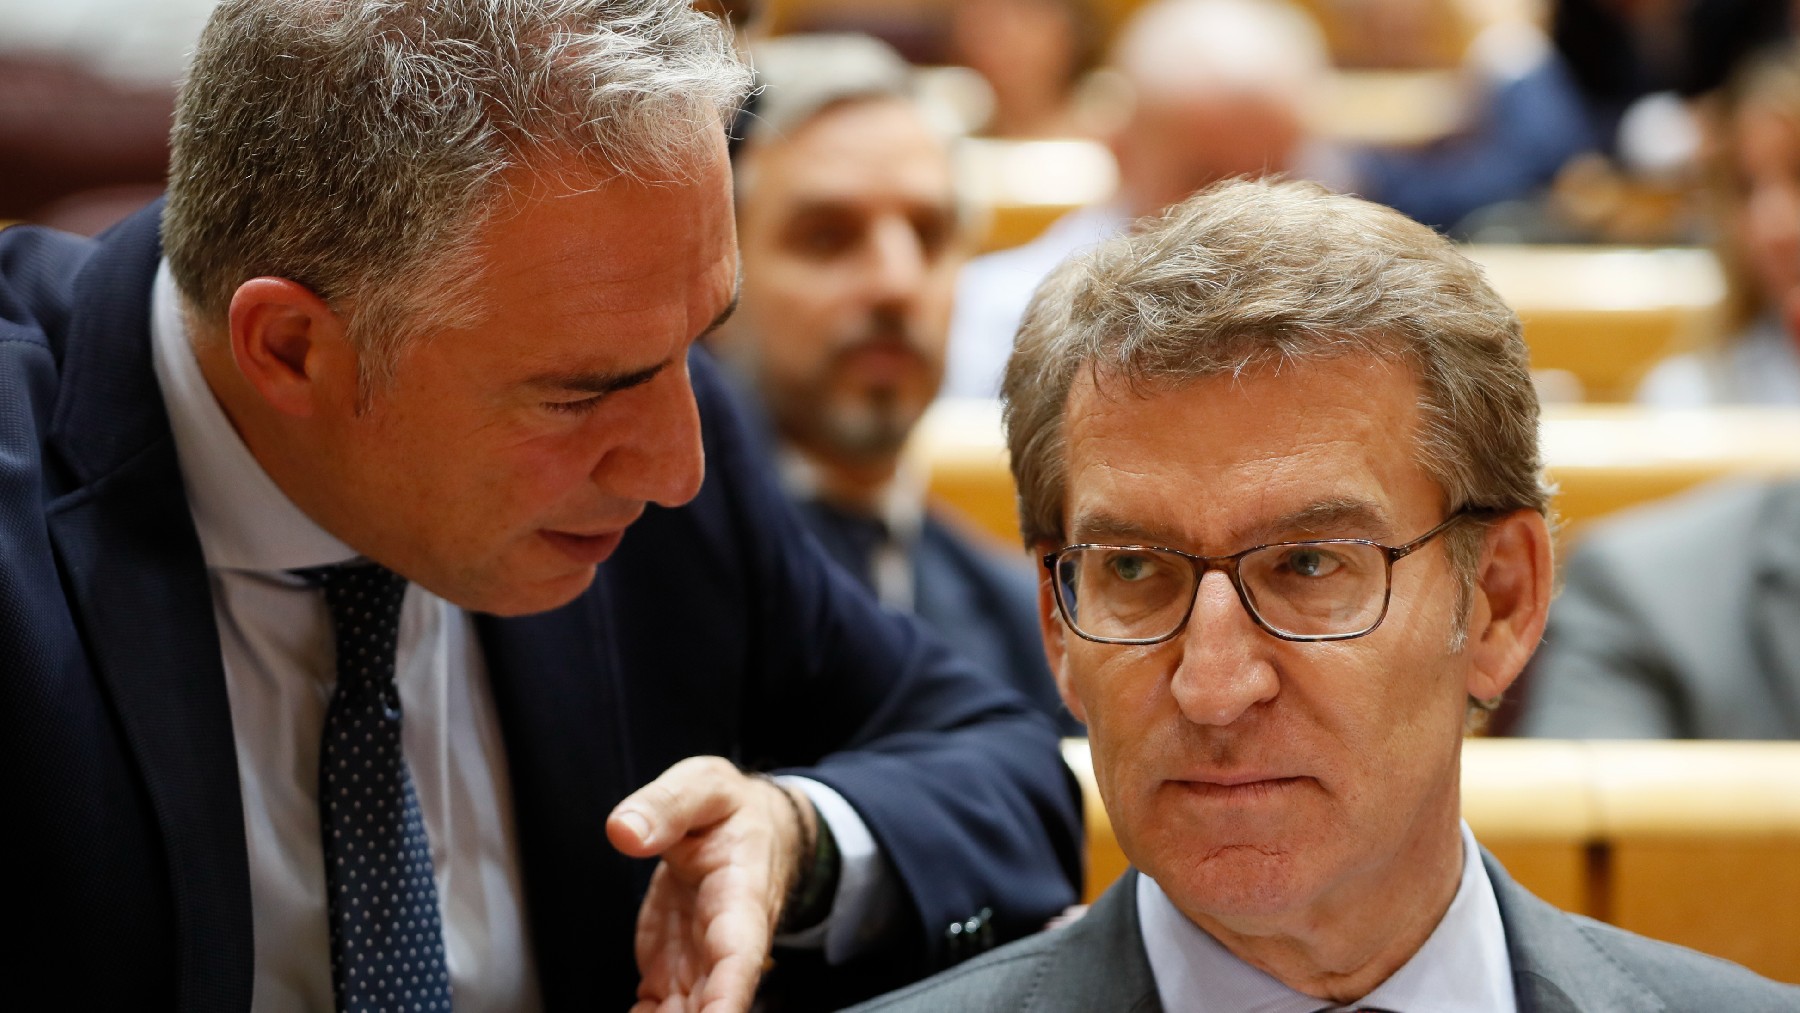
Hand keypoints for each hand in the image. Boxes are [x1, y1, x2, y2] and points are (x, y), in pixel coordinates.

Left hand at [608, 756, 814, 1012]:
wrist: (756, 829)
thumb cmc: (733, 811)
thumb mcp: (702, 786)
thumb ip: (666, 806)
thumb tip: (624, 831)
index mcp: (740, 895)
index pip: (739, 957)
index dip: (726, 998)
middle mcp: (724, 941)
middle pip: (711, 1001)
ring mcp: (698, 962)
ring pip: (686, 1012)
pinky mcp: (672, 969)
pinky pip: (660, 1011)